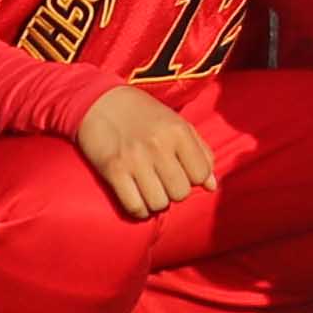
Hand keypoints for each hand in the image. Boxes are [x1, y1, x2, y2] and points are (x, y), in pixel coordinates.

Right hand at [73, 85, 217, 218]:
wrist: (100, 102)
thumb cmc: (144, 114)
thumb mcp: (177, 123)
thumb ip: (200, 152)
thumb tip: (212, 186)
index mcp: (179, 132)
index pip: (201, 174)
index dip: (194, 178)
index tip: (182, 172)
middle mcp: (159, 146)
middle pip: (180, 193)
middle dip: (175, 192)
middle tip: (164, 182)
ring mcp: (135, 160)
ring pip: (159, 203)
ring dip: (157, 202)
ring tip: (151, 190)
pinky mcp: (113, 171)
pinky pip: (134, 207)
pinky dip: (139, 210)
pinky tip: (138, 199)